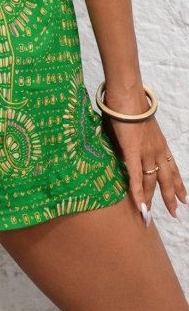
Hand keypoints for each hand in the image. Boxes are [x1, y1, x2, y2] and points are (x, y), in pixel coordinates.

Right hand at [101, 88, 187, 223]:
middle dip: (171, 197)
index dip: (179, 184)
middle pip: (166, 179)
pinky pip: (135, 177)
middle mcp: (158, 150)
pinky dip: (138, 193)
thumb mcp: (140, 126)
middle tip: (175, 212)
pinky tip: (140, 207)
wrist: (127, 95)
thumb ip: (137, 138)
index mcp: (160, 143)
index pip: (173, 168)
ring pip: (151, 181)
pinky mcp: (132, 152)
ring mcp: (146, 152)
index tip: (185, 197)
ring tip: (149, 215)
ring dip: (150, 199)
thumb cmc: (129, 104)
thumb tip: (127, 146)